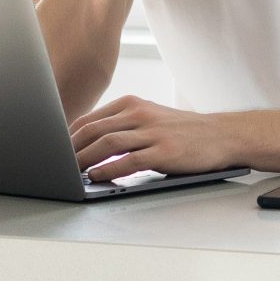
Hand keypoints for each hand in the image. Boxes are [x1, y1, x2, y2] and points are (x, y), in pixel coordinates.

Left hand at [70, 97, 239, 180]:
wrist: (222, 135)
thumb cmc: (183, 131)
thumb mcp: (150, 117)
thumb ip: (123, 125)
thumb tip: (89, 143)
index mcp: (133, 104)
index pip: (91, 119)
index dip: (69, 136)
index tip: (57, 150)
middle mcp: (140, 114)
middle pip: (94, 129)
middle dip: (71, 148)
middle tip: (57, 163)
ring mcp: (153, 132)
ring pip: (108, 143)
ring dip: (85, 159)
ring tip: (71, 172)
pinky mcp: (165, 151)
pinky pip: (129, 160)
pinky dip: (109, 169)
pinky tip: (97, 176)